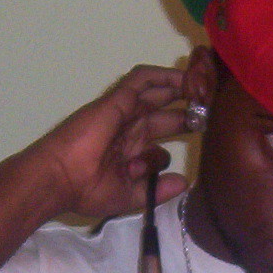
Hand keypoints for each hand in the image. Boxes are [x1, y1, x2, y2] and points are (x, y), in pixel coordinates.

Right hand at [25, 64, 192, 220]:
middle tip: (212, 105)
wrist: (60, 179)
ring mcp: (123, 112)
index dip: (183, 129)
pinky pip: (141, 80)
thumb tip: (184, 183)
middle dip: (188, 106)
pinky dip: (163, 75)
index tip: (206, 129)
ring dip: (180, 86)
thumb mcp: (129, 196)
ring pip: (156, 91)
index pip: (162, 133)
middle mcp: (129, 127)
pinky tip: (184, 78)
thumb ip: (157, 190)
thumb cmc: (87, 190)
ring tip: (203, 86)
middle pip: (164, 110)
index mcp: (130, 148)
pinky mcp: (117, 100)